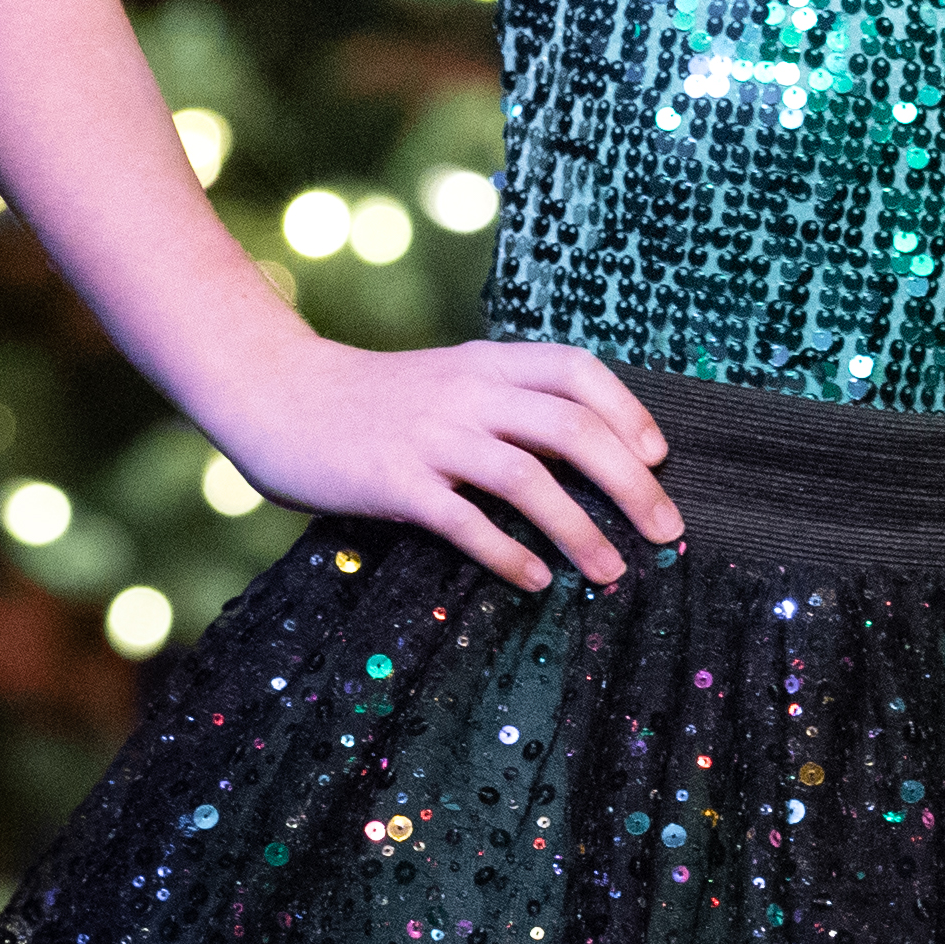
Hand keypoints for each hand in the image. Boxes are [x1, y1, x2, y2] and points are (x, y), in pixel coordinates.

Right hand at [197, 334, 684, 591]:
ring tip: (611, 573)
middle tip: (666, 532)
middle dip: (630, 484)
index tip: (657, 458)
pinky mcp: (394, 481)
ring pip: (528, 478)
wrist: (278, 394)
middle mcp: (469, 393)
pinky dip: (507, 553)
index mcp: (487, 362)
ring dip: (579, 529)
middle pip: (572, 428)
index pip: (578, 371)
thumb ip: (504, 401)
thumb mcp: (449, 379)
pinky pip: (465, 520)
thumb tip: (583, 449)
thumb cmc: (373, 398)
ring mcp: (431, 436)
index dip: (627, 411)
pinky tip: (535, 581)